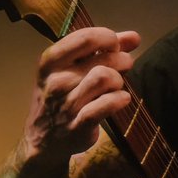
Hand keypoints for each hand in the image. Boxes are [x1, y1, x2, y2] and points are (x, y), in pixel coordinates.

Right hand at [23, 26, 140, 161]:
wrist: (44, 140)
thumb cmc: (63, 96)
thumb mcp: (73, 68)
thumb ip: (104, 49)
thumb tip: (134, 36)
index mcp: (51, 62)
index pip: (86, 38)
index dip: (108, 38)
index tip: (113, 47)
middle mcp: (56, 81)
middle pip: (105, 58)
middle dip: (122, 60)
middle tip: (122, 67)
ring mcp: (66, 104)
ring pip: (106, 78)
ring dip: (119, 80)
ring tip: (116, 85)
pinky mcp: (79, 125)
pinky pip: (108, 104)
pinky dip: (120, 99)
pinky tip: (120, 99)